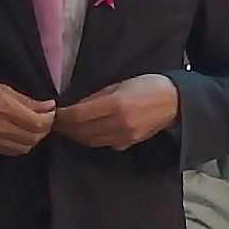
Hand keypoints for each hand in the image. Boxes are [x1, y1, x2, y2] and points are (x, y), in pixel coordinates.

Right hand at [0, 74, 54, 155]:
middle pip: (34, 137)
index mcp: (3, 108)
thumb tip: (47, 106)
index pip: (37, 123)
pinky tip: (21, 134)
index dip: (49, 119)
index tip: (51, 110)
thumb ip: (25, 99)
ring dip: (34, 138)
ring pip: (25, 147)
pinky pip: (12, 151)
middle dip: (44, 128)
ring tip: (34, 126)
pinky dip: (22, 144)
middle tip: (44, 118)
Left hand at [54, 74, 178, 150]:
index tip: (53, 113)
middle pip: (81, 131)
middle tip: (55, 122)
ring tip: (67, 128)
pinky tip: (86, 132)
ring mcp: (124, 136)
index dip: (61, 116)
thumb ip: (96, 96)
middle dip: (65, 128)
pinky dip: (90, 139)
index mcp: (115, 104)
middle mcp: (119, 123)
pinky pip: (103, 144)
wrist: (175, 103)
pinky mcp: (128, 143)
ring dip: (75, 136)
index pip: (77, 116)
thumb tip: (73, 106)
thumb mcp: (119, 84)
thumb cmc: (148, 86)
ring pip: (89, 141)